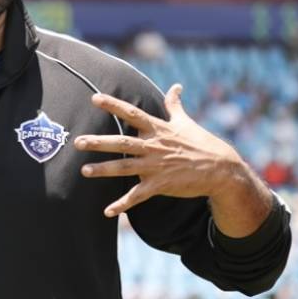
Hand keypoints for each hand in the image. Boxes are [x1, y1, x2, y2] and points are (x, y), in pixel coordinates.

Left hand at [75, 84, 247, 217]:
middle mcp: (154, 146)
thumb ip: (175, 105)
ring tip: (84, 171)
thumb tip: (176, 87)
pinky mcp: (161, 185)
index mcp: (159, 129)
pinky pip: (138, 196)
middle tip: (77, 141)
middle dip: (99, 142)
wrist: (220, 169)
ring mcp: (157, 167)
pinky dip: (122, 204)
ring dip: (104, 170)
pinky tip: (107, 211)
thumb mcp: (186, 122)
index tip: (94, 98)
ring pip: (125, 168)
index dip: (113, 105)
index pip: (132, 114)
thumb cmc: (201, 143)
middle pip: (122, 143)